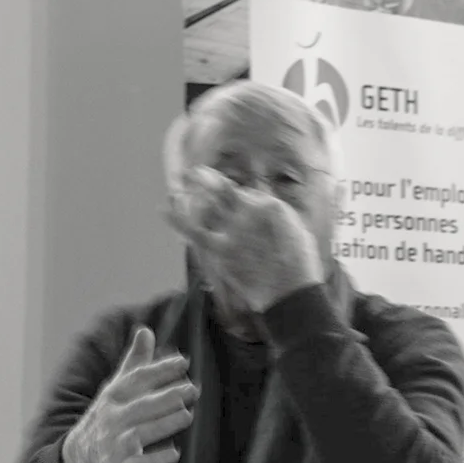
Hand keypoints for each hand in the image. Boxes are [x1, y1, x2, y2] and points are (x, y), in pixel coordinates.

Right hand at [61, 327, 195, 462]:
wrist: (79, 459)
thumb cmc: (109, 416)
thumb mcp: (117, 388)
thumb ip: (135, 362)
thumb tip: (145, 330)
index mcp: (114, 396)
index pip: (138, 379)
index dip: (160, 370)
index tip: (184, 362)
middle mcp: (113, 418)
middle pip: (141, 405)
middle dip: (166, 397)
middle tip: (193, 389)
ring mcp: (115, 444)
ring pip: (140, 433)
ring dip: (163, 424)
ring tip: (187, 415)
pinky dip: (154, 460)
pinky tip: (174, 453)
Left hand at [168, 163, 324, 312]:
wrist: (290, 290)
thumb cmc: (299, 265)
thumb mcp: (296, 230)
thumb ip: (277, 215)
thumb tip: (267, 206)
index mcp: (270, 205)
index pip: (247, 193)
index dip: (238, 192)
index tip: (230, 191)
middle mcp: (249, 211)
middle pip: (222, 190)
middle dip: (206, 178)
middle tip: (196, 172)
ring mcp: (232, 229)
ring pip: (207, 204)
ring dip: (194, 191)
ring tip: (183, 179)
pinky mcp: (220, 249)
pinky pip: (194, 230)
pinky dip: (177, 219)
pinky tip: (164, 209)